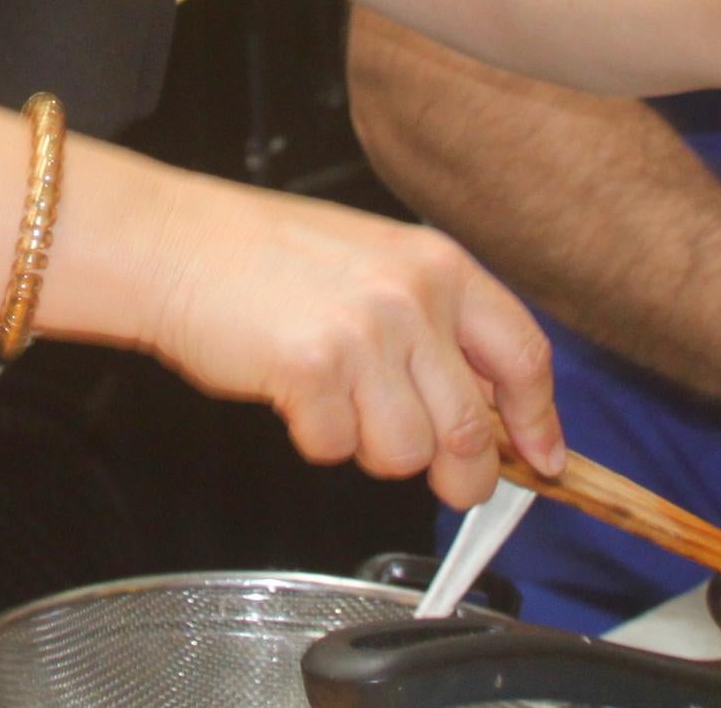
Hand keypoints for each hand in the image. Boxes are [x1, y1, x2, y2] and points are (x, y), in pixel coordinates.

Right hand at [130, 166, 559, 511]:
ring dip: (372, 449)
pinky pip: (338, 449)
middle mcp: (411, 296)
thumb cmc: (267, 256)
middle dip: (462, 474)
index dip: (539, 421)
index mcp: (439, 266)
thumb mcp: (377, 264)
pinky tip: (295, 394)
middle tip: (441, 478)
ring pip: (407, 453)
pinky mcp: (314, 369)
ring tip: (337, 402)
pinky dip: (316, 439)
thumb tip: (493, 408)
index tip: (543, 460)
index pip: (524, 355)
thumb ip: (438, 324)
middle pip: (472, 428)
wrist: (176, 243)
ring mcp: (365, 333)